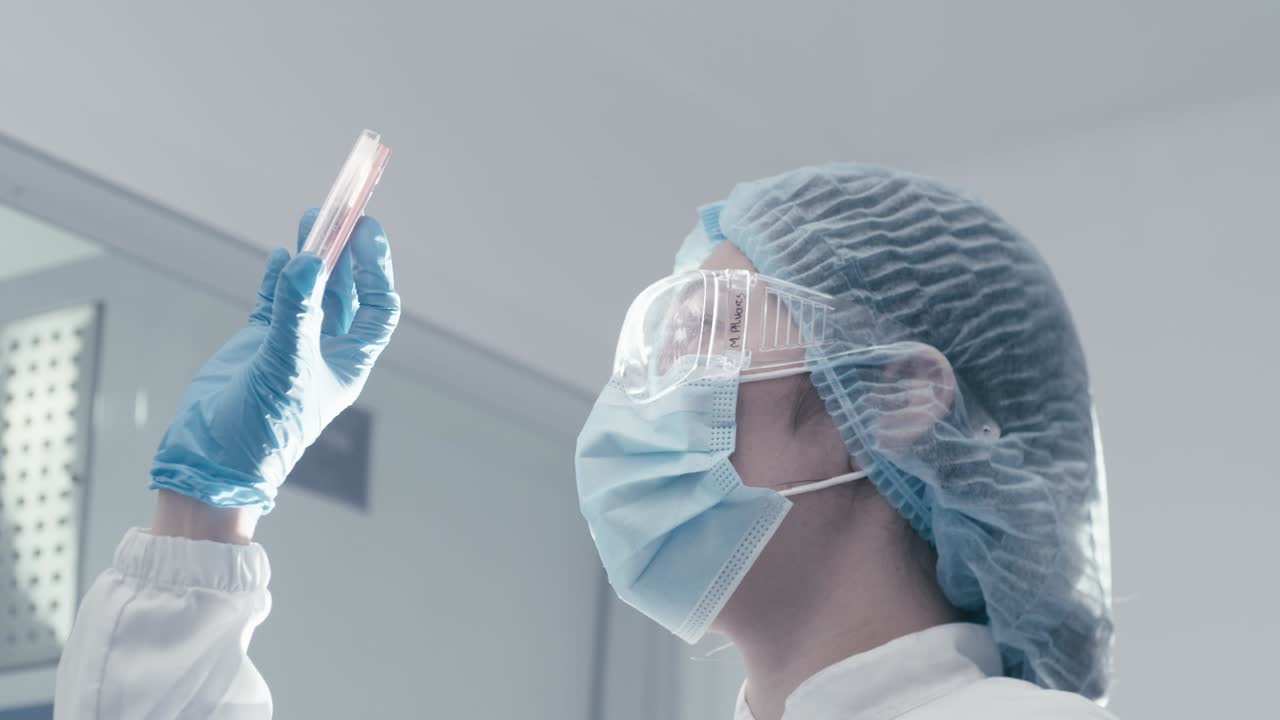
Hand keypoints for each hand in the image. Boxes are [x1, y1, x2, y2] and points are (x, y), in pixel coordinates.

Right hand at [150, 211, 399, 510]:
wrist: (212, 461)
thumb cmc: (263, 429)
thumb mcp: (285, 366)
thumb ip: (295, 312)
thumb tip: (308, 260)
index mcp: (348, 361)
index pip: (376, 306)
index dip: (375, 268)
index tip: (365, 231)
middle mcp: (324, 350)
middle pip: (345, 290)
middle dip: (344, 252)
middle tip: (337, 213)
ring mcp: (290, 344)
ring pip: (309, 290)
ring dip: (312, 256)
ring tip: (311, 217)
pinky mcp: (256, 344)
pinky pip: (274, 300)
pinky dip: (277, 276)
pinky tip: (279, 254)